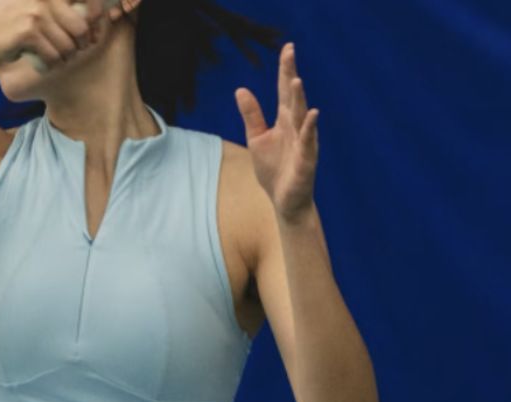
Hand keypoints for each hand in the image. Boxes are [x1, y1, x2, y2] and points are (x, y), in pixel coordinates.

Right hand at [0, 0, 107, 74]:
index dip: (96, 21)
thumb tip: (97, 19)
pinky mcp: (29, 32)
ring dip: (64, 59)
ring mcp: (36, 14)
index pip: (87, 4)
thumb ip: (64, 11)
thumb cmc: (19, 27)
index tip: (94, 37)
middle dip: (79, 46)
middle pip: (80, 29)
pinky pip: (53, 57)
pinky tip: (44, 64)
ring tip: (55, 60)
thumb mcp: (42, 10)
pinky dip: (51, 66)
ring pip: (67, 47)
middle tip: (71, 53)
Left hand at [235, 42, 319, 223]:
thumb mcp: (257, 139)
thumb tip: (240, 89)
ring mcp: (303, 142)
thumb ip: (252, 115)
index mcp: (285, 120)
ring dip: (299, 99)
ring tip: (295, 80)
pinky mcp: (306, 160)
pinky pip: (308, 142)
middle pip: (293, 97)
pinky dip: (310, 129)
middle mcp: (296, 127)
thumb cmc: (274, 170)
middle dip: (291, 75)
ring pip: (301, 117)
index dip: (285, 70)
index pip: (284, 91)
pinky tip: (311, 114)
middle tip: (289, 52)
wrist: (284, 202)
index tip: (287, 48)